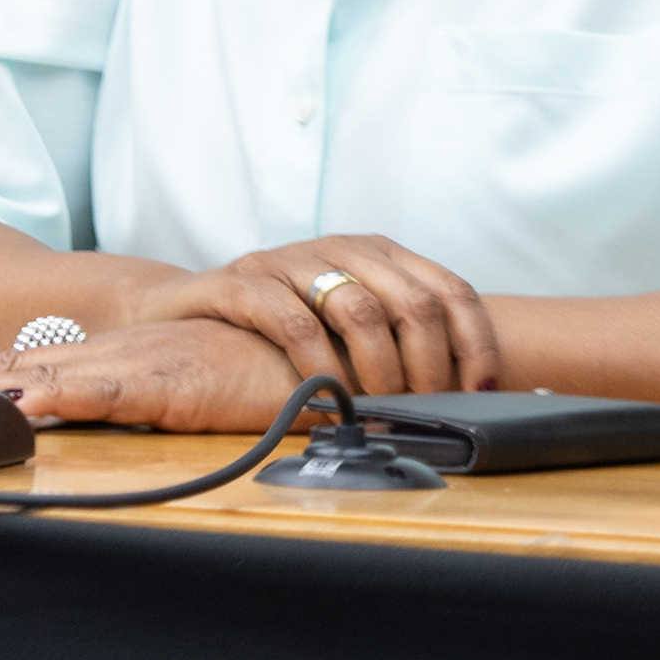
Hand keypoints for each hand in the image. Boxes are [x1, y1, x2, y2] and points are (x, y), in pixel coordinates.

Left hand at [0, 318, 323, 433]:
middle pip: (23, 365)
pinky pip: (108, 392)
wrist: (301, 361)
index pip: (30, 366)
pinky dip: (65, 397)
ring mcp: (134, 366)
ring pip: (51, 374)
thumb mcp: (169, 395)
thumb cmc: (240, 378)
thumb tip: (76, 431)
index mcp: (109, 361)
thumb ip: (125, 407)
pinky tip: (30, 403)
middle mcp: (111, 357)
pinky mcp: (165, 383)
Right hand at [131, 233, 497, 394]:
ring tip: (377, 410)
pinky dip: (321, 368)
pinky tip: (326, 399)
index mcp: (377, 253)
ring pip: (360, 311)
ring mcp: (291, 261)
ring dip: (379, 372)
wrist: (179, 308)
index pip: (451, 290)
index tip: (480, 391)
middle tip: (424, 411)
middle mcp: (341, 248)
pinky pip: (296, 325)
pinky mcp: (245, 282)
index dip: (475, 343)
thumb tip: (467, 393)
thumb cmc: (274, 324)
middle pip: (414, 303)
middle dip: (429, 368)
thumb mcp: (342, 321)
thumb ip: (394, 337)